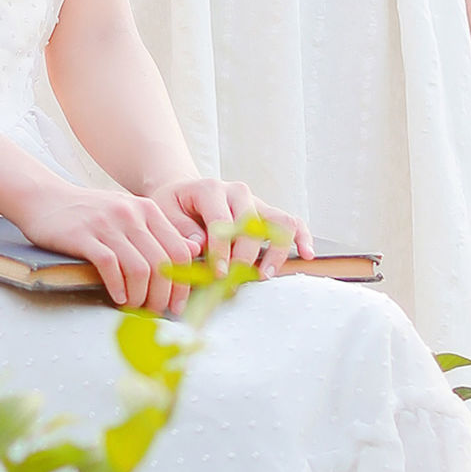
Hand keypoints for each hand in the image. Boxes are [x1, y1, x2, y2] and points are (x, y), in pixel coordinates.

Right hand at [15, 175, 206, 311]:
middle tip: (154, 312)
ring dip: (140, 297)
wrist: (44, 198)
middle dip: (162, 296)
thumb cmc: (89, 213)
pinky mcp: (84, 235)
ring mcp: (107, 224)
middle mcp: (132, 214)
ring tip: (134, 307)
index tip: (176, 305)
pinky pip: (110, 266)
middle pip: (163, 264)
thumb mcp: (128, 214)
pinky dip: (117, 288)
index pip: (179, 251)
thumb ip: (157, 232)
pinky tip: (117, 298)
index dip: (182, 284)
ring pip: (140, 269)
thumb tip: (191, 253)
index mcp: (147, 209)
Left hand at [169, 178, 309, 282]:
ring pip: (278, 222)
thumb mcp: (164, 213)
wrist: (183, 194)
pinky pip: (292, 222)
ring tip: (264, 275)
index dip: (222, 250)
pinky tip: (306, 254)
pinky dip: (302, 237)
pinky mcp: (267, 213)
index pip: (222, 222)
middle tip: (235, 282)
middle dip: (245, 257)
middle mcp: (237, 192)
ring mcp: (256, 202)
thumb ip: (180, 230)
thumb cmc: (173, 206)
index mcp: (210, 189)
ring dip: (275, 251)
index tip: (218, 274)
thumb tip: (199, 246)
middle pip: (252, 224)